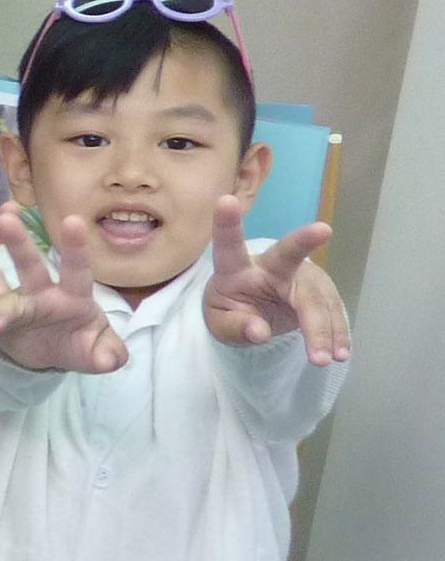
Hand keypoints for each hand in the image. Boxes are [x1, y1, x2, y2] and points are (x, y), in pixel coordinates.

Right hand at [0, 215, 127, 372]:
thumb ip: (108, 353)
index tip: (73, 221)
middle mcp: (43, 293)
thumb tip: (108, 361)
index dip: (76, 247)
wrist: (50, 354)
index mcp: (74, 294)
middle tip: (5, 221)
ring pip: (4, 302)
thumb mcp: (99, 352)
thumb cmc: (82, 343)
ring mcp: (17, 306)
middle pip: (31, 265)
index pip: (77, 269)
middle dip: (19, 243)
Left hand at [205, 199, 344, 361]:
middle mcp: (270, 265)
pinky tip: (340, 352)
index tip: (224, 201)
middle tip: (322, 230)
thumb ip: (237, 327)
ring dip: (322, 329)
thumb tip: (260, 332)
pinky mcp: (321, 291)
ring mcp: (300, 275)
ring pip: (315, 297)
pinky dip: (336, 334)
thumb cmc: (232, 308)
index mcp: (235, 267)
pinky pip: (333, 312)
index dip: (226, 223)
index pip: (228, 244)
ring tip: (322, 359)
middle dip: (304, 240)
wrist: (254, 312)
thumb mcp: (222, 324)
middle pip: (288, 255)